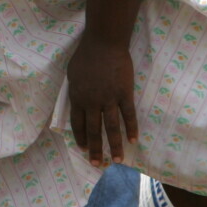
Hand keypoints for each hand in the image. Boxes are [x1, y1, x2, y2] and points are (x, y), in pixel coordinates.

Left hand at [66, 35, 138, 166]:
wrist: (104, 42)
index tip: (84, 149)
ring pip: (111, 128)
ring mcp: (109, 98)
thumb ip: (74, 90)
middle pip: (93, 130)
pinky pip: (128, 115)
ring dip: (114, 146)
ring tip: (118, 160)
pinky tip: (133, 141)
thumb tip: (75, 101)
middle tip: (97, 164)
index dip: (81, 137)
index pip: (78, 123)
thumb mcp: (72, 73)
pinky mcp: (124, 94)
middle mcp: (92, 102)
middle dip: (95, 149)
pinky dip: (131, 129)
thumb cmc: (86, 55)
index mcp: (77, 97)